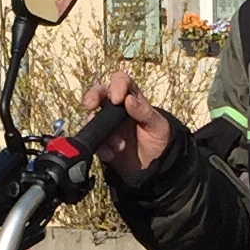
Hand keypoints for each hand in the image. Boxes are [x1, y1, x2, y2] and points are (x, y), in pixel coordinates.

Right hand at [81, 69, 174, 184]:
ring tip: (119, 145)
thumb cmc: (158, 141)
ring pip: (93, 117)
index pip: (122, 81)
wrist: (153, 168)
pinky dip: (101, 147)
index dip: (117, 85)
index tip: (116, 99)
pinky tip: (112, 154)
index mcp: (133, 99)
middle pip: (100, 93)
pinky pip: (94, 140)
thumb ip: (144, 112)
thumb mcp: (158, 126)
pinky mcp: (101, 141)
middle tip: (91, 105)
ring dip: (102, 130)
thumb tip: (128, 100)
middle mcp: (117, 109)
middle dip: (93, 96)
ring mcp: (107, 125)